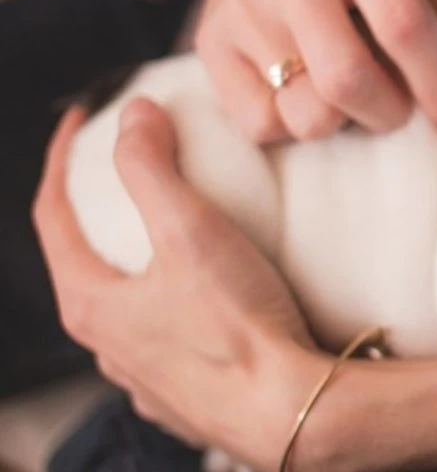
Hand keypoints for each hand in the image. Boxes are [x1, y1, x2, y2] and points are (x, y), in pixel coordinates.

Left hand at [33, 101, 436, 469]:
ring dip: (138, 268)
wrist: (293, 412)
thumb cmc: (239, 328)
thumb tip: (134, 115)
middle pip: (86, 264)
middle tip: (128, 176)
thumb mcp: (192, 231)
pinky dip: (176, 310)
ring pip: (127, 310)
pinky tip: (208, 302)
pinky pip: (168, 343)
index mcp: (92, 304)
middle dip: (100, 215)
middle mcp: (108, 347)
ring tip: (174, 238)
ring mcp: (146, 379)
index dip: (62, 160)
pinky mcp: (188, 399)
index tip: (82, 122)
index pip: (52, 216)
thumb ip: (154, 168)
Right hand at [152, 0, 436, 141]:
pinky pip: (261, 125)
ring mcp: (241, 5)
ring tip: (353, 96)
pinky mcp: (210, 44)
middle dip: (391, 112)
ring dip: (344, 122)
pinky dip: (295, 126)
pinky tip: (307, 94)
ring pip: (305, 112)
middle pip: (348, 79)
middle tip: (401, 107)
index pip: (402, 23)